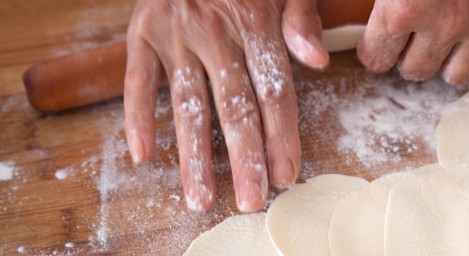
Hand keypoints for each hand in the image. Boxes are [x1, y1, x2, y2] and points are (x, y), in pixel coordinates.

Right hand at [123, 0, 326, 211]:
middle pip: (235, 106)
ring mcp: (175, 34)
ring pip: (188, 104)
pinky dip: (137, 117)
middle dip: (245, 158)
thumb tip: (317, 60)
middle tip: (251, 199)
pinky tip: (143, 155)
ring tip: (200, 198)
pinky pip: (137, 81)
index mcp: (256, 20)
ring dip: (194, 155)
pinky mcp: (142, 33)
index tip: (286, 175)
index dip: (283, 135)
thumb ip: (300, 20)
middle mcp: (215, 31)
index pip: (274, 90)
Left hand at [357, 0, 468, 83]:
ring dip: (442, 62)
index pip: (376, 56)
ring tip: (436, 44)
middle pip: (413, 70)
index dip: (372, 50)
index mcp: (403, 7)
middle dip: (403, 58)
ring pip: (455, 74)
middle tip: (403, 42)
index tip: (373, 45)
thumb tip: (361, 6)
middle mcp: (441, 25)